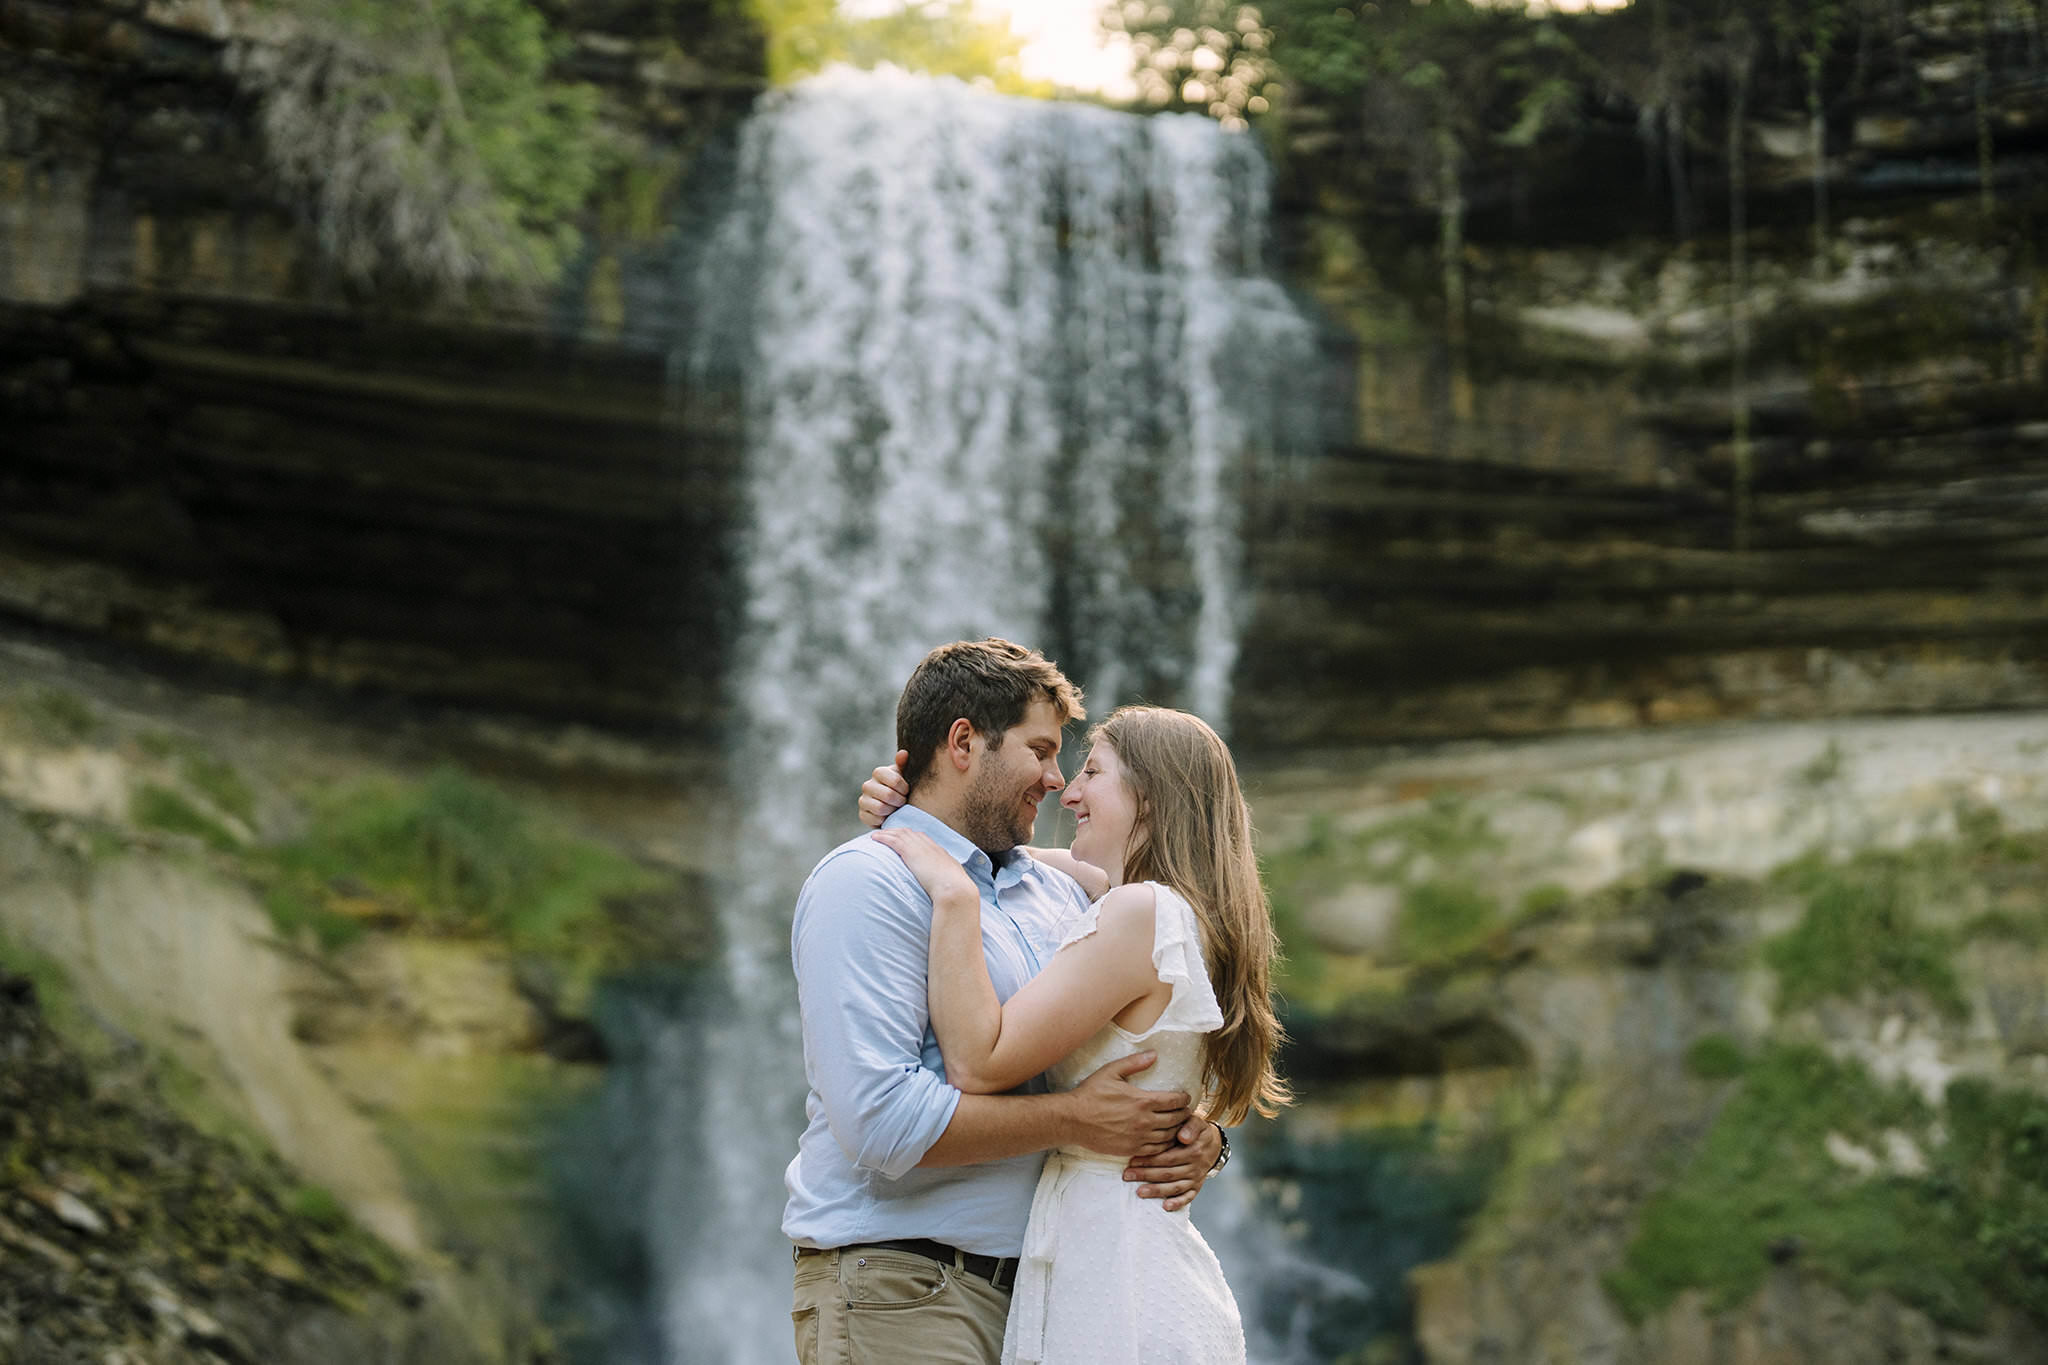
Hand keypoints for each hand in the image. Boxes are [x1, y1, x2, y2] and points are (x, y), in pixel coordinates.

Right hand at [858, 751, 910, 827]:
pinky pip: (875, 819)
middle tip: (903, 802)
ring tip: (896, 809)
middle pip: (888, 795)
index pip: (894, 780)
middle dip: (900, 801)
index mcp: (879, 772)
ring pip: (881, 808)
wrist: (894, 806)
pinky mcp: (862, 814)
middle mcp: (868, 785)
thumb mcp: (905, 775)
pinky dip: (885, 820)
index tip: (907, 791)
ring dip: (893, 811)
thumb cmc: (901, 788)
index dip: (904, 788)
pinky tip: (888, 816)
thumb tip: (903, 753)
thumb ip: (904, 764)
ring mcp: (863, 800)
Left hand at [870, 827, 974, 908]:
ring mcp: (921, 848)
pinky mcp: (911, 853)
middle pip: (912, 834)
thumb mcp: (953, 885)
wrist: (955, 890)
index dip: (913, 838)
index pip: (925, 840)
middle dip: (899, 832)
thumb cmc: (956, 893)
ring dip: (888, 833)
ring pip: (901, 835)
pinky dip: (884, 837)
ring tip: (877, 835)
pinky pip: (894, 841)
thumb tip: (945, 892)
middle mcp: (931, 848)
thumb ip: (947, 884)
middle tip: (888, 834)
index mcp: (941, 854)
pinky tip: (875, 838)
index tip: (905, 839)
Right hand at [1062, 1053, 1191, 1158]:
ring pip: (1169, 1136)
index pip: (1174, 1101)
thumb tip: (1154, 1054)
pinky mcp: (1131, 1150)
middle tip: (1184, 1110)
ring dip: (1176, 1130)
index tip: (1185, 1097)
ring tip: (1177, 1125)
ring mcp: (1138, 1138)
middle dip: (1183, 1114)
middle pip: (1176, 1119)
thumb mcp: (1111, 1072)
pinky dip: (1165, 1145)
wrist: (1073, 1120)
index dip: (1183, 1098)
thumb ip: (1134, 1062)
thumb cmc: (1091, 1094)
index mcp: (1142, 1101)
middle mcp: (1144, 1121)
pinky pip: (1156, 1150)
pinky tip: (1164, 1139)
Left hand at [1124, 1117, 1222, 1211]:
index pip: (1168, 1157)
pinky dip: (1178, 1203)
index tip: (1133, 1161)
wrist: (1213, 1143)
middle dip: (1146, 1175)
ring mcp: (1196, 1178)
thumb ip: (1190, 1126)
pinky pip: (1188, 1196)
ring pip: (1175, 1187)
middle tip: (1127, 1176)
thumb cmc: (1196, 1130)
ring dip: (1157, 1191)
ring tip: (1139, 1192)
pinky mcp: (1197, 1186)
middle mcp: (1195, 1166)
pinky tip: (1165, 1207)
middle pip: (1168, 1173)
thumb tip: (1183, 1137)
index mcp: (1193, 1151)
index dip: (1150, 1160)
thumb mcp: (1196, 1122)